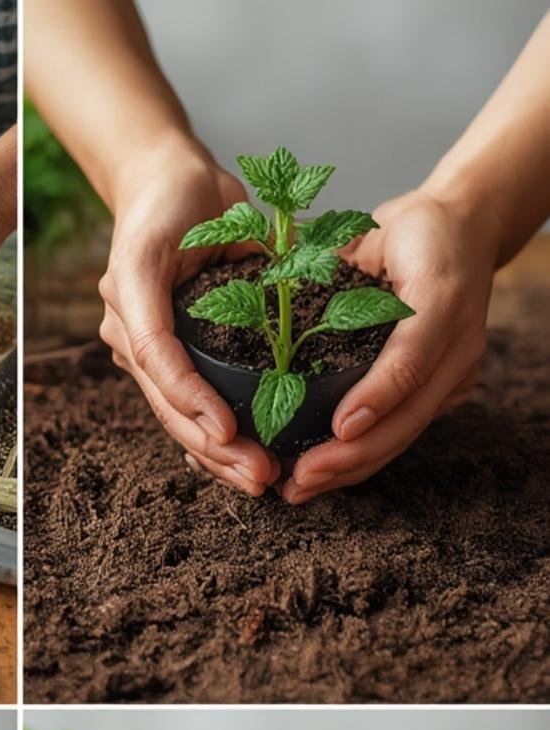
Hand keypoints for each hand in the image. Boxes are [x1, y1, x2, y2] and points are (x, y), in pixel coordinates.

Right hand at [99, 151, 279, 496]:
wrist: (159, 184)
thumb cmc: (182, 192)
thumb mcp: (209, 209)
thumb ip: (241, 252)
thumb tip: (292, 297)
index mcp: (131, 294)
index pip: (158, 359)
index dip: (192, 398)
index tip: (230, 432)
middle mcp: (128, 329)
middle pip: (167, 403)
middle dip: (214, 446)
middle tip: (260, 476)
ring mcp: (141, 348)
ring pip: (174, 415)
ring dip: (216, 454)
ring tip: (258, 480)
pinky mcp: (163, 355)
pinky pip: (184, 403)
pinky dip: (211, 435)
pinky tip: (239, 463)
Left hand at [282, 190, 496, 504]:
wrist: (466, 230)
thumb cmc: (416, 229)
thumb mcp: (381, 233)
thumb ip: (339, 269)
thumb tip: (273, 307)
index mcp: (443, 301)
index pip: (409, 362)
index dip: (374, 398)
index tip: (336, 430)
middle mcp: (458, 347)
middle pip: (407, 418)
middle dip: (351, 457)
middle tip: (299, 479)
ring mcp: (456, 375)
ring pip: (403, 436)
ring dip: (350, 470)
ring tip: (299, 489)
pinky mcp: (446, 392)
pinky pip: (402, 432)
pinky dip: (360, 458)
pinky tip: (322, 476)